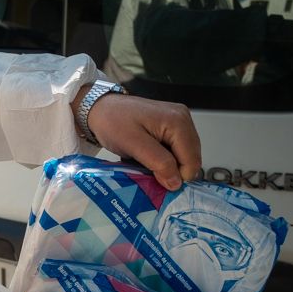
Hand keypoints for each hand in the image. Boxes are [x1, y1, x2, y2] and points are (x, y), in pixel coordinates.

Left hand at [77, 91, 201, 190]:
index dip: (176, 176)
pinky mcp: (173, 125)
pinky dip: (164, 158)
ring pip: (184, 156)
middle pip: (191, 159)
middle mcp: (184, 119)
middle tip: (148, 169)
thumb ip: (158, 163)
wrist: (101, 108)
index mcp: (178, 122)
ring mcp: (180, 121)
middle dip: (172, 170)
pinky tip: (149, 154)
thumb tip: (176, 182)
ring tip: (147, 160)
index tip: (155, 178)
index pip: (192, 161)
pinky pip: (176, 150)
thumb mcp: (134, 145)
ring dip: (167, 165)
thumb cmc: (113, 122)